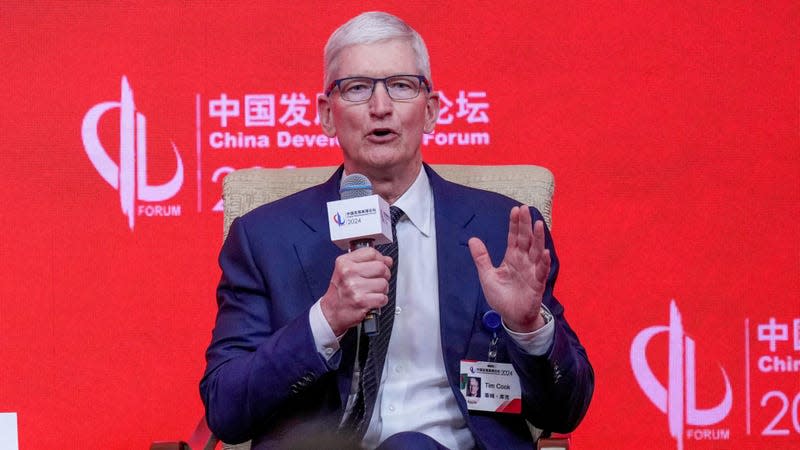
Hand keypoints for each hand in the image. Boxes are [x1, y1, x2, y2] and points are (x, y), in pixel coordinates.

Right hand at [320, 247, 392, 335]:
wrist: (331, 312)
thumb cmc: (340, 291)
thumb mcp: (346, 270)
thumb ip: (366, 262)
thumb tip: (387, 260)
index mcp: (344, 263)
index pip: (371, 253)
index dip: (380, 259)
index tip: (379, 264)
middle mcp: (348, 273)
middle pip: (381, 267)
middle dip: (384, 275)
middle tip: (376, 280)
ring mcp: (354, 287)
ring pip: (384, 283)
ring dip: (382, 290)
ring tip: (371, 292)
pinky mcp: (361, 301)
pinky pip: (383, 298)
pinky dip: (380, 301)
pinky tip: (371, 300)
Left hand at [468, 205, 550, 332]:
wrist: (511, 317)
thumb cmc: (501, 296)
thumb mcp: (487, 276)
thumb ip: (481, 258)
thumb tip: (472, 239)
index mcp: (512, 258)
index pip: (514, 237)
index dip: (514, 224)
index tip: (515, 210)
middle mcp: (524, 261)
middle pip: (526, 240)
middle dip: (525, 225)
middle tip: (525, 209)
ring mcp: (532, 271)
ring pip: (536, 251)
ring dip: (538, 238)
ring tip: (538, 224)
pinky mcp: (537, 284)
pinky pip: (541, 271)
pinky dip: (544, 262)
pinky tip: (545, 252)